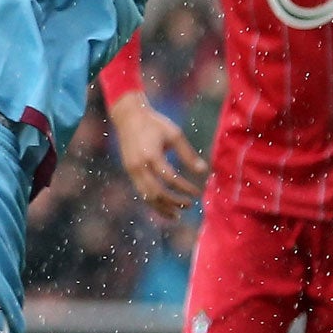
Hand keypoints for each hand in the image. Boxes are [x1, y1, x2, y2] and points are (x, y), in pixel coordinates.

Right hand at [109, 93, 206, 219]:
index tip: (197, 192)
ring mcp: (131, 170)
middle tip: (189, 205)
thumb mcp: (175, 134)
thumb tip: (203, 171)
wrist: (128, 117)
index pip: (170, 178)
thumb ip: (188, 154)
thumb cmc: (155, 123)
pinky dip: (153, 201)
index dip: (185, 188)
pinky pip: (141, 191)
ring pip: (146, 196)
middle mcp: (139, 166)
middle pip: (156, 192)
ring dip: (161, 208)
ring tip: (176, 215)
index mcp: (151, 155)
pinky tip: (163, 206)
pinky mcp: (129, 171)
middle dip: (173, 202)